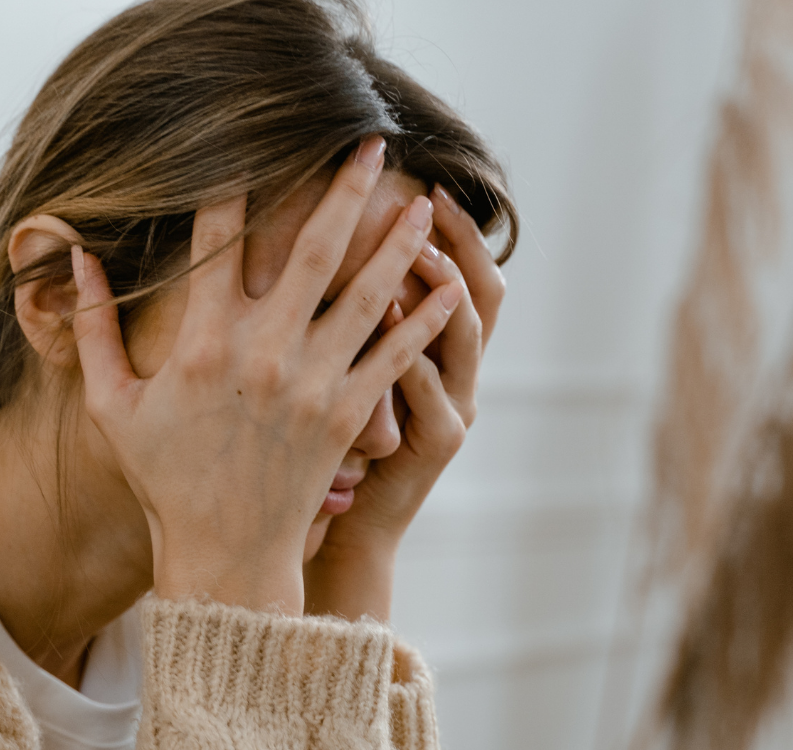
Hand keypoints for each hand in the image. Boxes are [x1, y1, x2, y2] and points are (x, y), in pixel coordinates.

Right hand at [71, 141, 465, 615]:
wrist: (224, 552)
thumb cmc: (165, 480)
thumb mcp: (112, 407)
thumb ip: (92, 330)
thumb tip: (78, 259)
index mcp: (203, 341)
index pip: (220, 237)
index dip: (236, 182)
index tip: (253, 142)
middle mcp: (264, 350)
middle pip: (314, 247)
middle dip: (345, 187)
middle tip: (371, 143)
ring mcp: (313, 382)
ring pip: (367, 293)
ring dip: (398, 241)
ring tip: (426, 202)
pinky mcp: (348, 415)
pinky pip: (395, 356)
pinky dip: (425, 320)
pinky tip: (449, 288)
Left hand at [304, 183, 506, 621]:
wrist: (345, 525)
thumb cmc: (335, 448)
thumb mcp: (349, 378)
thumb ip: (348, 322)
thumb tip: (312, 248)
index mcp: (437, 352)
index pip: (459, 274)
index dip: (453, 230)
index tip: (421, 182)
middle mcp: (457, 373)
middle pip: (481, 291)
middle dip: (458, 241)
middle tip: (426, 197)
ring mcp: (454, 407)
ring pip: (466, 334)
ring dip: (442, 287)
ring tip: (414, 247)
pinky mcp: (438, 442)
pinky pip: (432, 389)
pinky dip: (415, 351)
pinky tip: (389, 318)